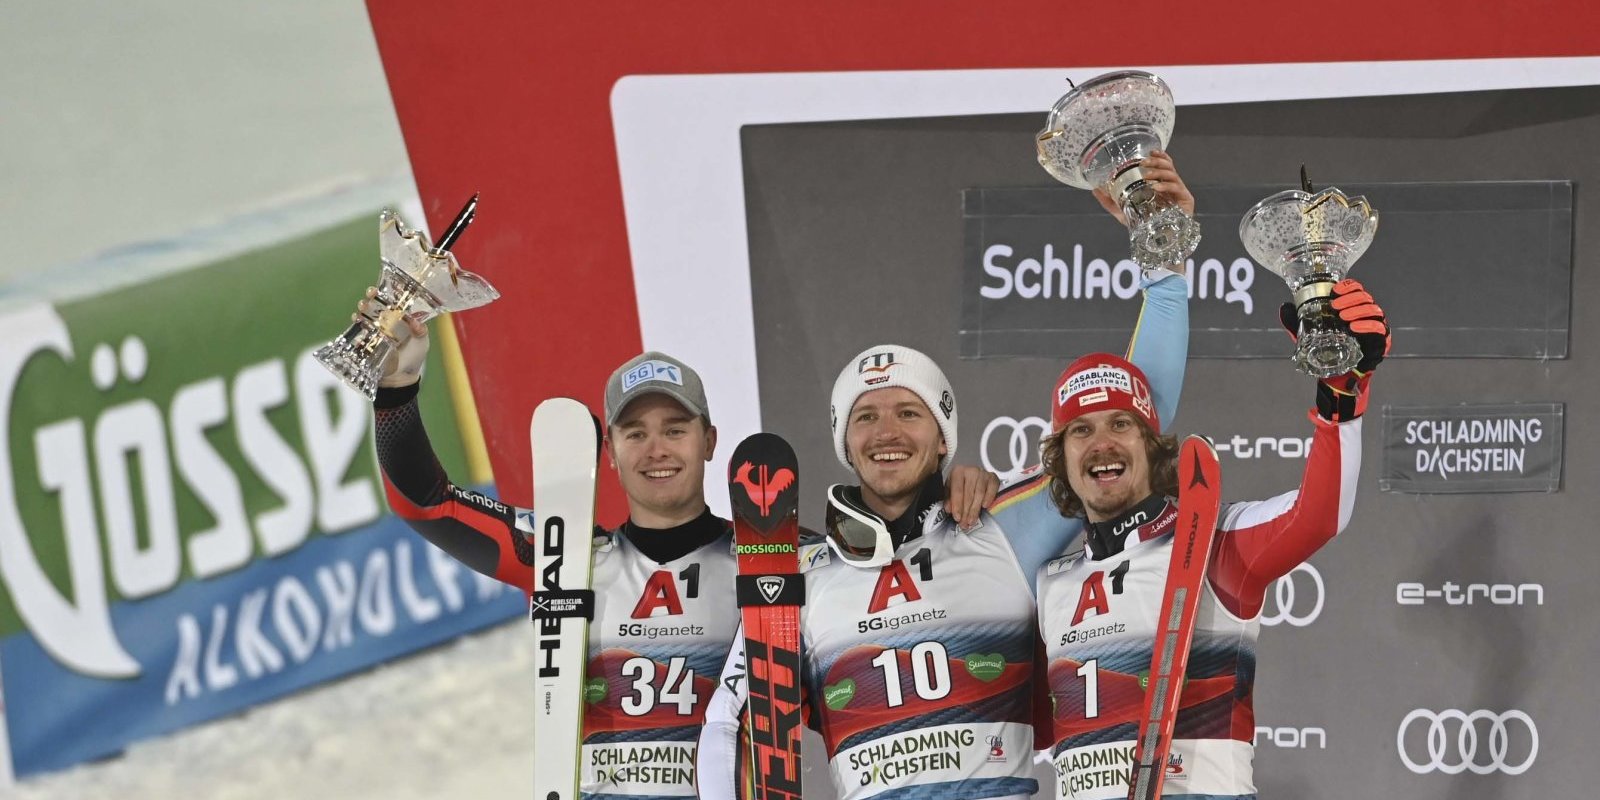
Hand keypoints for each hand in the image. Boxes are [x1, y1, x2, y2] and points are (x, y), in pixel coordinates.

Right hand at [356, 286, 429, 387]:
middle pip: (378, 303)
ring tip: (363, 306)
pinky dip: (357, 322)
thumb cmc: (414, 356)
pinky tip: (357, 319)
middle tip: (371, 293)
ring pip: (367, 313)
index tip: (388, 286)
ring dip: (364, 307)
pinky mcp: (366, 339)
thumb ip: (420, 331)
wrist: (400, 377)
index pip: (394, 300)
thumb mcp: (422, 342)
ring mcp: (375, 329)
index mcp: (401, 318)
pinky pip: (359, 328)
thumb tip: (416, 322)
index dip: (390, 291)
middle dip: (373, 296)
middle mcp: (387, 320)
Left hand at [944, 465, 998, 530]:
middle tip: (965, 523)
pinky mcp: (993, 477)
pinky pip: (992, 489)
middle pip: (969, 494)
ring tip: (972, 520)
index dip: (957, 506)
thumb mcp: (950, 488)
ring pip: (979, 494)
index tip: (957, 517)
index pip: (957, 491)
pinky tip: (984, 506)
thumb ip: (949, 499)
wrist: (971, 474)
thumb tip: (949, 509)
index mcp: (957, 471)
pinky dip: (988, 498)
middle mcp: (971, 471)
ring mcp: (983, 473)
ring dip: (975, 510)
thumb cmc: (960, 482)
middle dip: (966, 511)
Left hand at [1092, 150, 1194, 226]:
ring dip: (1158, 172)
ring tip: (1146, 176)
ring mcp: (1179, 193)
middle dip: (1156, 162)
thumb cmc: (1144, 227)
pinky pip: (1176, 188)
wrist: (1159, 243)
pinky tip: (1156, 188)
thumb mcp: (1123, 212)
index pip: (1164, 165)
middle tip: (1143, 163)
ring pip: (1172, 174)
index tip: (1150, 151)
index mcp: (1161, 185)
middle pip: (1168, 166)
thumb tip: (1095, 189)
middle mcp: (1171, 186)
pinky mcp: (1186, 200)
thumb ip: (1110, 202)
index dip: (1159, 156)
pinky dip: (1165, 186)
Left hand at [1279, 278, 1390, 419]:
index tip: (1334, 292)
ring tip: (1343, 316)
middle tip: (1335, 306)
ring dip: (1358, 311)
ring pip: (1373, 311)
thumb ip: (1298, 321)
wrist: (1336, 375)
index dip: (1347, 287)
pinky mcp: (1380, 342)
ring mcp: (1376, 327)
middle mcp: (1367, 315)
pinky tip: (1354, 328)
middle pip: (1365, 298)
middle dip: (1350, 299)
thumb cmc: (1327, 350)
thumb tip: (1284, 308)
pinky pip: (1378, 330)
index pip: (1356, 289)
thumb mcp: (1310, 333)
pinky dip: (1367, 327)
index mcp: (1353, 308)